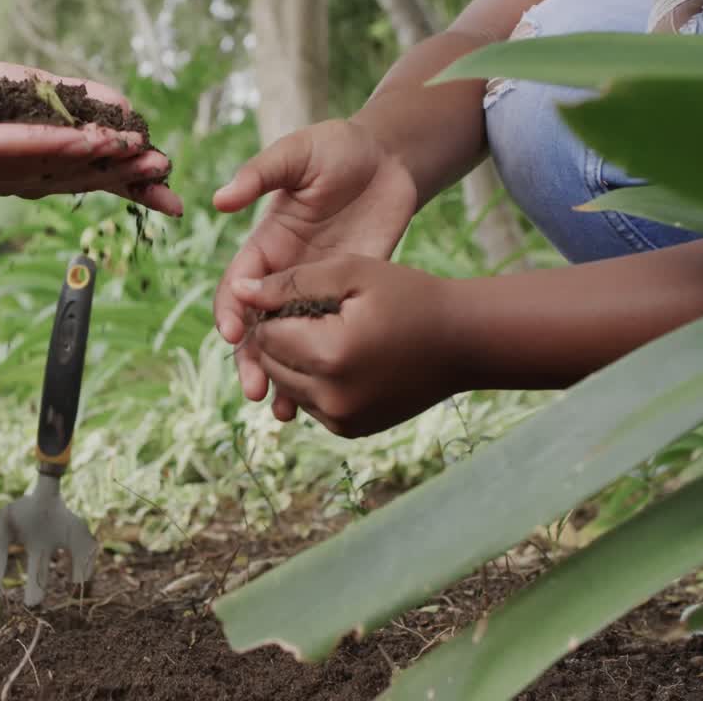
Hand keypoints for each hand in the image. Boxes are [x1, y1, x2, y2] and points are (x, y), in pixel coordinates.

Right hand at [0, 21, 181, 215]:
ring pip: (31, 181)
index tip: (100, 140)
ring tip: (150, 175)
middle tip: (154, 163)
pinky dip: (65, 172)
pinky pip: (20, 175)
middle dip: (93, 168)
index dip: (50, 144)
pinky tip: (106, 172)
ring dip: (92, 179)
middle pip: (27, 174)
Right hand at [212, 119, 418, 416]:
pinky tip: (318, 402)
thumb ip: (262, 174)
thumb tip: (220, 200)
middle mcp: (285, 274)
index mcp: (266, 243)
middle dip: (252, 359)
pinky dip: (320, 371)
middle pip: (258, 328)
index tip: (234, 333)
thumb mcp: (299, 152)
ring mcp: (318, 291)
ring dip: (282, 378)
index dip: (232, 310)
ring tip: (282, 412)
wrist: (392, 160)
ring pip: (291, 344)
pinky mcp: (350, 300)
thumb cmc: (339, 148)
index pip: (239, 285)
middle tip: (256, 389)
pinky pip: (329, 340)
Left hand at [230, 255, 458, 437]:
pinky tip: (345, 359)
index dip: (278, 311)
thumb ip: (291, 281)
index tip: (307, 297)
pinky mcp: (348, 430)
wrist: (463, 342)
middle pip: (271, 364)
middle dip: (284, 338)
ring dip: (296, 361)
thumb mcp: (351, 273)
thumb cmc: (408, 296)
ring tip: (333, 335)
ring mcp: (340, 420)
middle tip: (320, 316)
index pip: (266, 335)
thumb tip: (240, 291)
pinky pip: (309, 403)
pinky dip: (315, 382)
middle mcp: (331, 397)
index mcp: (330, 354)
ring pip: (286, 386)